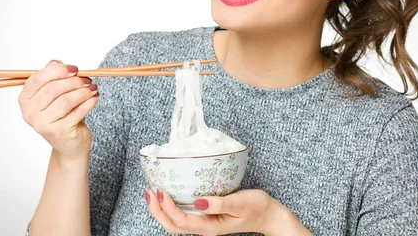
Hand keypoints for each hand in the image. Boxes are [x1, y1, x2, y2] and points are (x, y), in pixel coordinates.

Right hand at [18, 59, 99, 160]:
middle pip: (53, 89)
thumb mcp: (57, 94)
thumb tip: (56, 63)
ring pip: (66, 100)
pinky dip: (89, 102)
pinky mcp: (58, 132)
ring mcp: (43, 124)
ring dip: (83, 92)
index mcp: (25, 99)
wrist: (69, 143)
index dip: (58, 70)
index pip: (38, 78)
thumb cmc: (63, 115)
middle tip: (87, 79)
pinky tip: (94, 97)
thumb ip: (53, 77)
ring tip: (93, 88)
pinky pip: (77, 111)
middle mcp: (30, 112)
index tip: (75, 69)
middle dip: (74, 81)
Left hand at [145, 188, 311, 234]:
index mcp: (210, 227)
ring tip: (152, 191)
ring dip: (161, 208)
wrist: (268, 215)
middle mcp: (204, 227)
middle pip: (172, 225)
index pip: (181, 221)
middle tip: (148, 191)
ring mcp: (204, 223)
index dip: (167, 207)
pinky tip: (169, 193)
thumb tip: (197, 201)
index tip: (161, 190)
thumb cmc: (257, 207)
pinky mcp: (206, 215)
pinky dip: (171, 205)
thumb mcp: (240, 202)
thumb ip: (219, 203)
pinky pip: (183, 214)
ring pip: (175, 222)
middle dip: (156, 210)